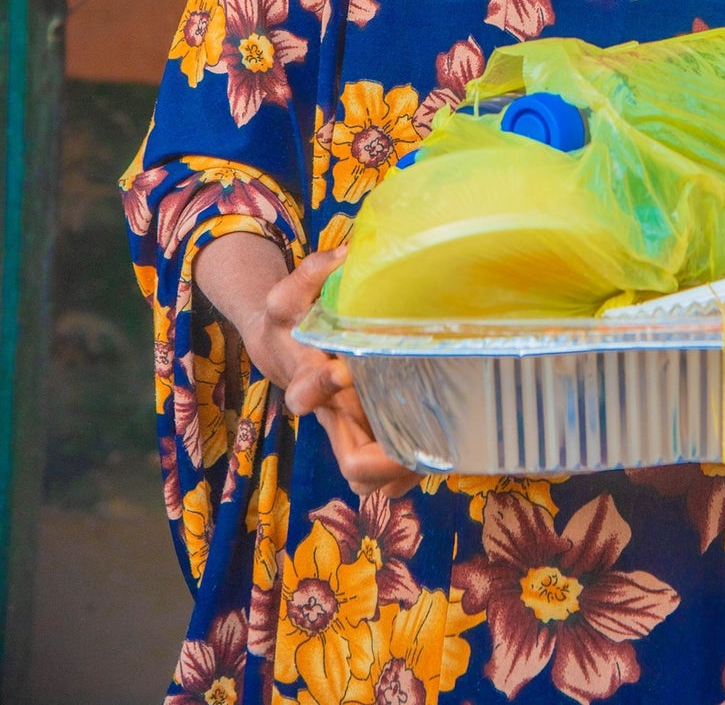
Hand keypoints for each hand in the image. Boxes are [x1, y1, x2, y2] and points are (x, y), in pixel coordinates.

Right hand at [263, 249, 416, 497]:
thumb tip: (346, 254)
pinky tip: (437, 450)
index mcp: (309, 379)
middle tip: (414, 443)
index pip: (311, 397)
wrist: (281, 346)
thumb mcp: (288, 293)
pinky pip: (385, 471)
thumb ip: (310, 273)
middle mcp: (332, 414)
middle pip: (352, 463)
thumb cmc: (288, 320)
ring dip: (401, 472)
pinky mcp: (367, 429)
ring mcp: (351, 428)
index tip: (345, 367)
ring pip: (371, 477)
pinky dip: (408, 469)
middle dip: (383, 461)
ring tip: (435, 454)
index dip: (328, 388)